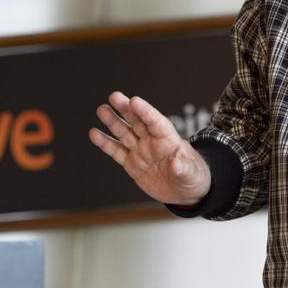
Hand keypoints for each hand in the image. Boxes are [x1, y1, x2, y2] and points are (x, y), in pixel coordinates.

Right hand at [88, 91, 211, 205]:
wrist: (184, 192)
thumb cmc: (193, 177)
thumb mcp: (191, 174)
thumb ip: (183, 168)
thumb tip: (176, 163)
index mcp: (169, 139)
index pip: (156, 122)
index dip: (145, 111)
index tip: (134, 100)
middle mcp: (152, 141)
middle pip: (138, 122)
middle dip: (126, 109)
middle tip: (114, 96)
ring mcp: (141, 151)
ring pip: (124, 133)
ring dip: (113, 122)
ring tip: (102, 110)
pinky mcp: (132, 163)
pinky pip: (116, 151)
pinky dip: (105, 143)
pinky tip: (94, 133)